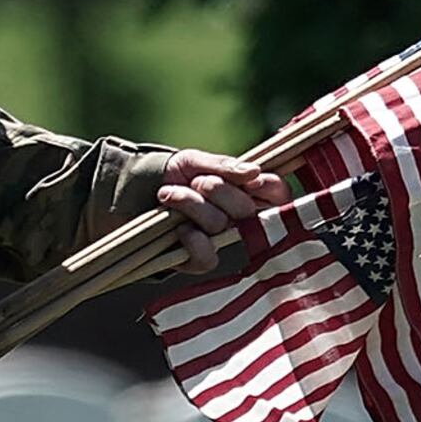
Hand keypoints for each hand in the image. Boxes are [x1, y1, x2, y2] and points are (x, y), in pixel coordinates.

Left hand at [158, 150, 292, 273]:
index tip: (251, 179)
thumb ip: (224, 165)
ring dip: (191, 204)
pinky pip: (208, 258)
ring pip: (220, 225)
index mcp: (248, 193)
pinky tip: (178, 226)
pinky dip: (191, 240)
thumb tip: (254, 171)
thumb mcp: (197, 161)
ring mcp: (222, 241)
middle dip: (216, 189)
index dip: (269, 186)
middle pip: (245, 209)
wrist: (142, 191)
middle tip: (196, 181)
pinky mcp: (201, 260)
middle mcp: (241, 219)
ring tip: (169, 194)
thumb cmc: (178, 175)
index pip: (278, 193)